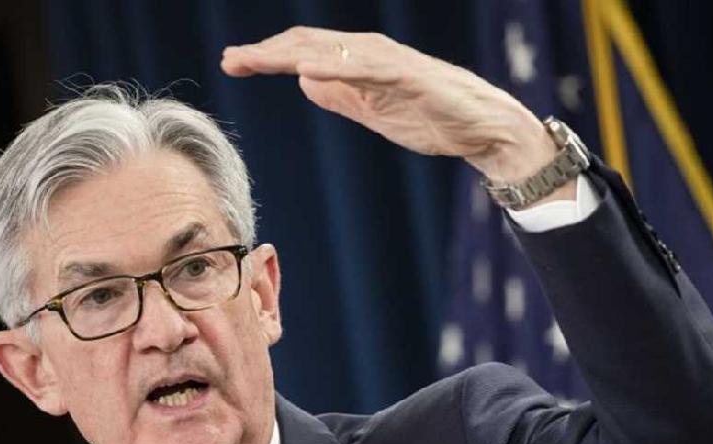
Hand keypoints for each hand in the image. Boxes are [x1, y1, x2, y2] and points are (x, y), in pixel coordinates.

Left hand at [221, 26, 572, 198]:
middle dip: (266, 52)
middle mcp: (370, 53)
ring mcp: (389, 62)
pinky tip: (307, 70)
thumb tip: (304, 80)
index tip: (234, 64)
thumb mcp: (373, 110)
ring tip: (253, 60)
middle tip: (229, 61)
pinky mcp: (410, 76)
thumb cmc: (432, 118)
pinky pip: (367, 69)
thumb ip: (341, 95)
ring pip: (330, 51)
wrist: (484, 130)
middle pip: (308, 45)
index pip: (305, 52)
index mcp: (359, 62)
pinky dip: (336, 66)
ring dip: (288, 54)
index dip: (268, 56)